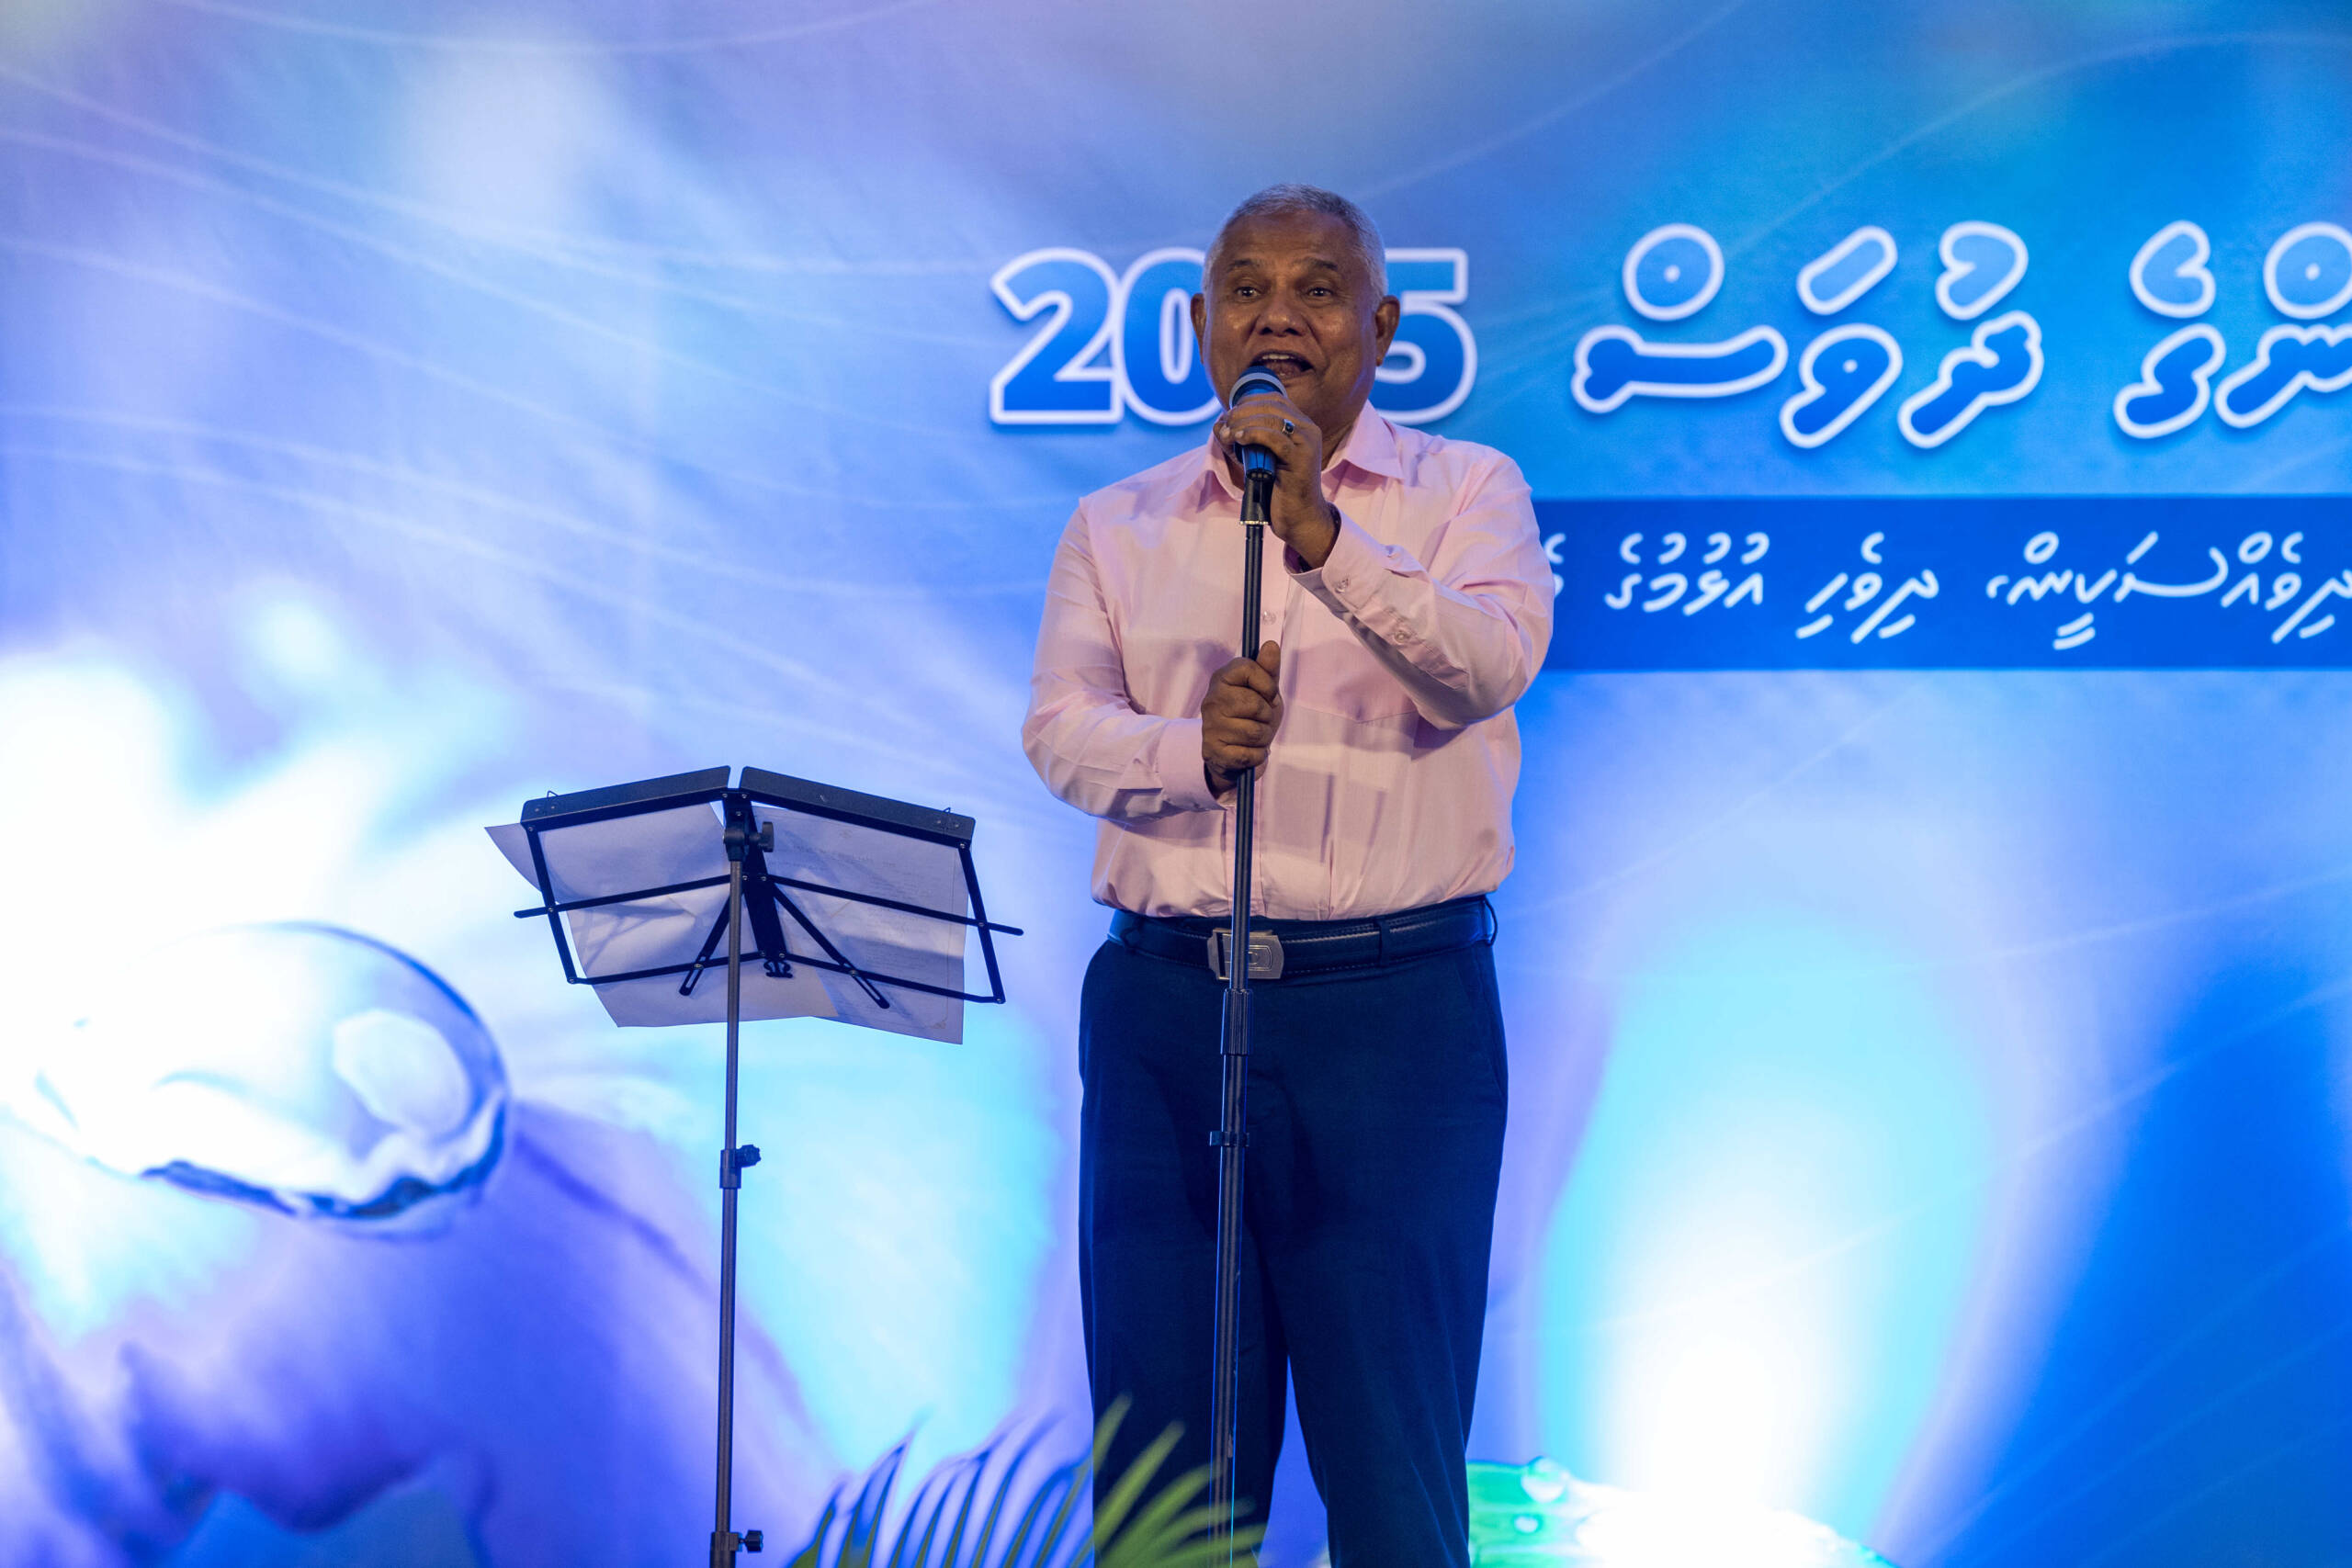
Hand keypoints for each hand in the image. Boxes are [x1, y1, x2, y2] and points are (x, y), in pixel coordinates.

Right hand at [1200, 641, 1282, 796]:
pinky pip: (1249, 753)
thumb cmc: (1251, 716)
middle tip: (1260, 719)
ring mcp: (1210, 726)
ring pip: (1255, 731)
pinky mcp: (1212, 751)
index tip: (1268, 694)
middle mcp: (1211, 700)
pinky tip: (1249, 751)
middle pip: (1255, 704)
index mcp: (1222, 678)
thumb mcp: (1264, 691)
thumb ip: (1268, 669)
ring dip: (1263, 737)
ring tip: (1255, 736)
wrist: (1234, 752)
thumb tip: (1271, 645)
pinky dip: (1257, 755)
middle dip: (1267, 716)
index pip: (1248, 668)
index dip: (1267, 683)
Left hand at [1212, 396, 1339, 567]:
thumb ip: (1241, 441)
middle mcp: (1308, 429)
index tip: (1229, 416)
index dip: (1248, 402)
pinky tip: (1239, 439)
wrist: (1299, 518)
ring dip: (1244, 423)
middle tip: (1224, 424)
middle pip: (1272, 405)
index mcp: (1301, 426)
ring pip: (1272, 418)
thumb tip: (1218, 424)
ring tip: (1228, 434)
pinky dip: (1254, 434)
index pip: (1274, 399)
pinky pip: (1275, 438)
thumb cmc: (1278, 491)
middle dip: (1242, 412)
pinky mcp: (1301, 458)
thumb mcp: (1257, 459)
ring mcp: (1307, 443)